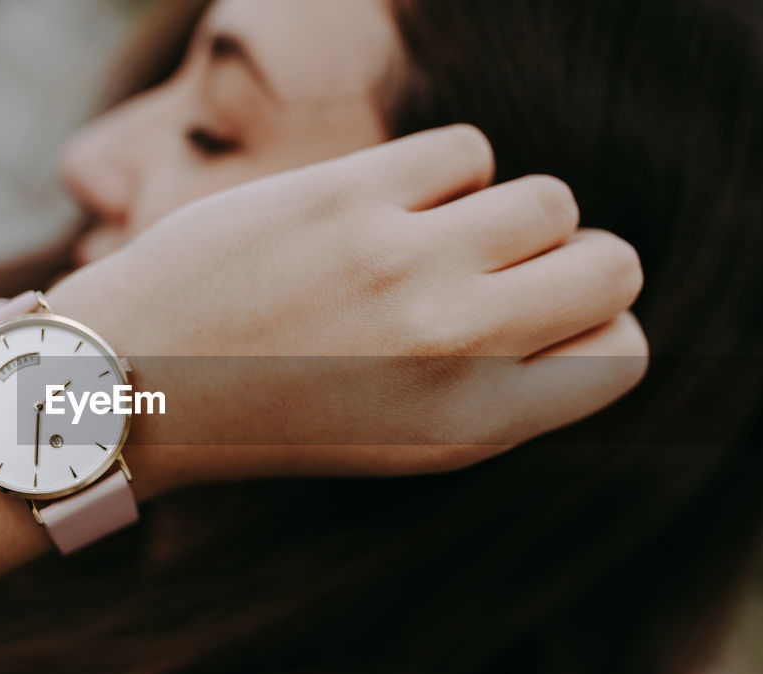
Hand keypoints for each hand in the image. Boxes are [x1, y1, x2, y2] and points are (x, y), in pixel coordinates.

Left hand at [45, 125, 647, 497]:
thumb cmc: (278, 409)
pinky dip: (439, 172)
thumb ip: (504, 380)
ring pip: (546, 197)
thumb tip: (582, 293)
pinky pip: (465, 149)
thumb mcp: (406, 434)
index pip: (624, 354)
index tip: (539, 319)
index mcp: (473, 425)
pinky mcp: (345, 196)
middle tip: (494, 270)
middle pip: (611, 263)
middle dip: (568, 261)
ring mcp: (402, 265)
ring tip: (431, 238)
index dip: (592, 326)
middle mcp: (452, 349)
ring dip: (500, 211)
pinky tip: (382, 206)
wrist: (138, 384)